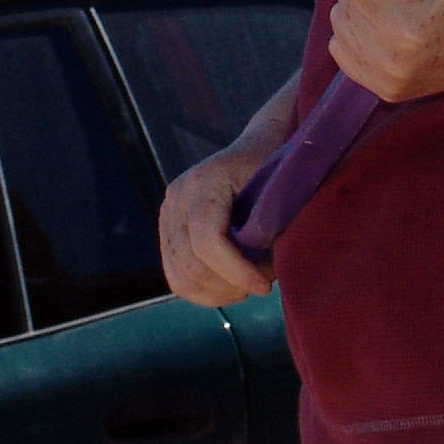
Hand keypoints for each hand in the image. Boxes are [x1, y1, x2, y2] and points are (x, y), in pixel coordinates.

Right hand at [158, 145, 277, 306]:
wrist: (252, 151)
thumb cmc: (272, 169)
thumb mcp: (276, 191)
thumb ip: (264, 228)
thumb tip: (259, 270)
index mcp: (204, 182)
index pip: (208, 240)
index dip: (236, 271)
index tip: (265, 286)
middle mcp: (176, 199)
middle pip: (192, 264)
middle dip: (231, 285)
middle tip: (263, 283)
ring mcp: (167, 217)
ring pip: (181, 278)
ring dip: (219, 293)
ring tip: (248, 285)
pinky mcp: (167, 235)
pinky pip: (176, 278)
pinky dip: (204, 293)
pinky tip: (231, 287)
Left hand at [328, 0, 443, 101]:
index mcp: (410, 28)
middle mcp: (394, 61)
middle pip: (344, 0)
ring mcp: (389, 82)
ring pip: (339, 24)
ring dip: (362, 8)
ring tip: (402, 7)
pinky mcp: (386, 92)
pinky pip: (341, 51)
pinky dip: (358, 33)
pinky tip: (389, 28)